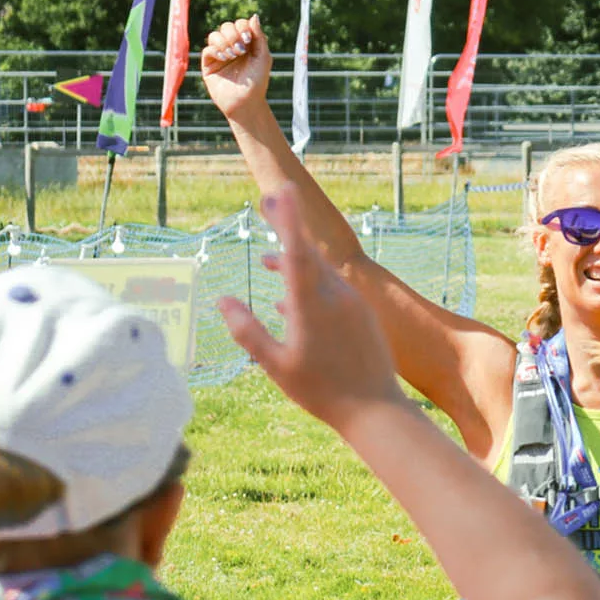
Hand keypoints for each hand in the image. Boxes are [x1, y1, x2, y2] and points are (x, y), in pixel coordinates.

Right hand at [201, 15, 273, 121]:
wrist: (245, 102)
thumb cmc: (257, 81)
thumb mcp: (263, 57)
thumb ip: (259, 36)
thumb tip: (254, 16)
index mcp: (247, 44)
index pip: (241, 24)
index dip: (243, 27)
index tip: (248, 40)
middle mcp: (233, 47)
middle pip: (226, 26)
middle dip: (233, 34)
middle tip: (240, 49)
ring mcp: (220, 55)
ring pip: (215, 35)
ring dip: (224, 42)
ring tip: (233, 55)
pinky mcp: (209, 64)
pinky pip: (207, 49)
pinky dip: (216, 50)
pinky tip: (224, 58)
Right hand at [218, 186, 405, 433]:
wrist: (376, 410)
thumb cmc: (322, 392)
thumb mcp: (276, 365)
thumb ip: (247, 331)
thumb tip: (222, 300)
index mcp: (312, 304)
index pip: (297, 250)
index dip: (289, 218)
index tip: (284, 189)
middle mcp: (336, 296)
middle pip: (308, 252)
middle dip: (288, 226)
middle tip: (268, 201)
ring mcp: (353, 304)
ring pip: (321, 271)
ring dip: (295, 261)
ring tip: (267, 261)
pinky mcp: (363, 315)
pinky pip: (334, 290)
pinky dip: (311, 285)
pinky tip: (289, 300)